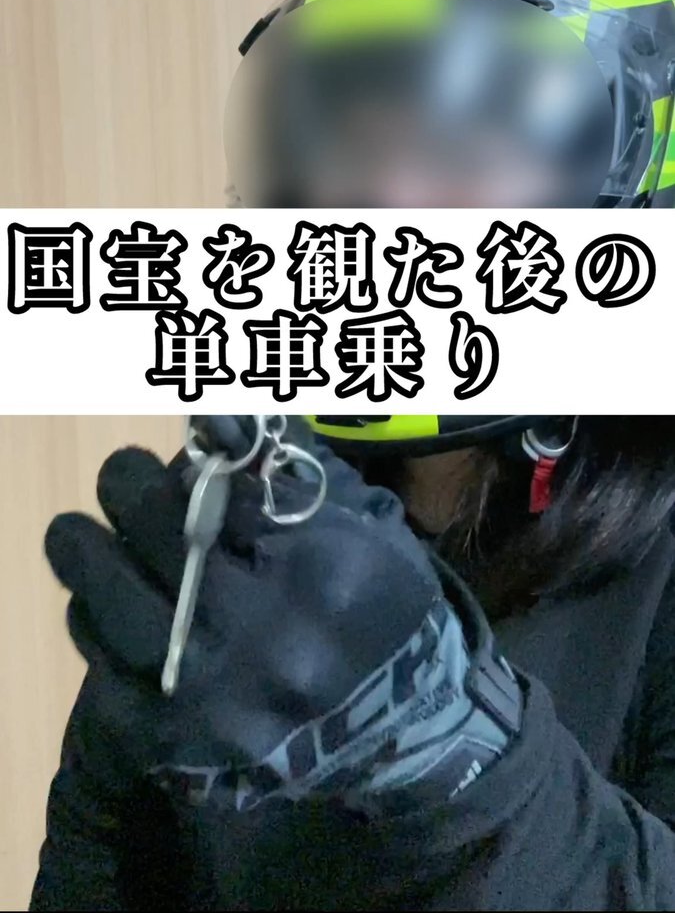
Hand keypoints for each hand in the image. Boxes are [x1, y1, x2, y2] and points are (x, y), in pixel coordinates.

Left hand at [45, 419, 506, 814]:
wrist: (393, 737)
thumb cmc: (376, 609)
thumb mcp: (366, 527)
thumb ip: (299, 467)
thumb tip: (223, 418)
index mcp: (326, 572)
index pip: (236, 491)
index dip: (203, 461)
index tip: (194, 446)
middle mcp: (272, 638)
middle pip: (167, 538)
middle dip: (130, 490)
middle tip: (120, 477)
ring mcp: (222, 699)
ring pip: (119, 610)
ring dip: (86, 556)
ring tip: (74, 534)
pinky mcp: (180, 746)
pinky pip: (109, 675)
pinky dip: (94, 626)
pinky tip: (100, 603)